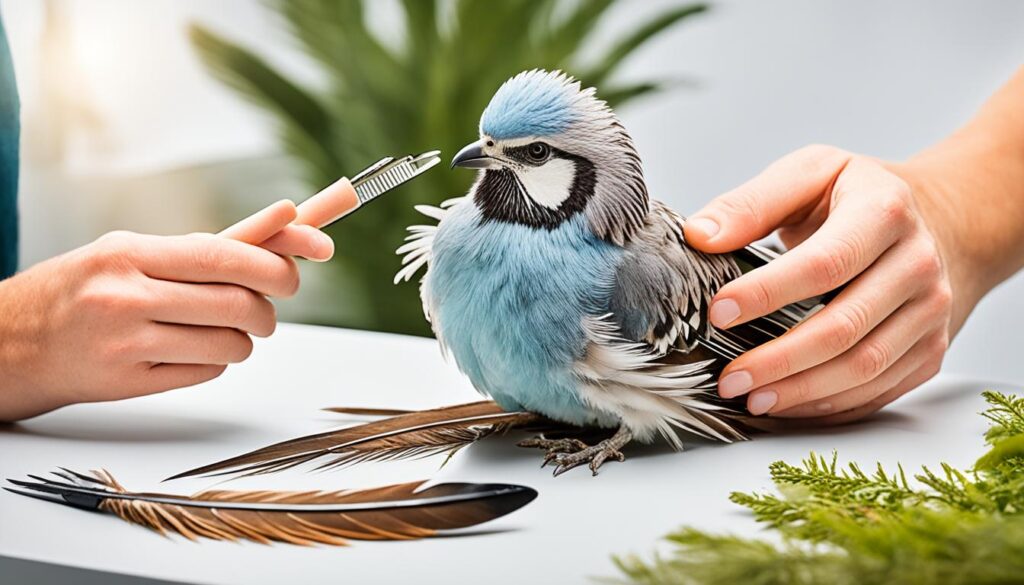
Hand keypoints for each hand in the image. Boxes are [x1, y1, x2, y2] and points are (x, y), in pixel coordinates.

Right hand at [0, 197, 337, 420]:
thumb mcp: (129, 252)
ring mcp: (127, 345)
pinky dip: (216, 358)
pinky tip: (192, 348)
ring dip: (245, 338)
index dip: (278, 259)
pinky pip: (209, 370)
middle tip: (269, 306)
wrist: (11, 342)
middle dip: (270, 306)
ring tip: (223, 328)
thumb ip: (200, 248)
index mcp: (129, 254)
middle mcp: (127, 298)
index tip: (315, 254)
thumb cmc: (82, 288)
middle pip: (238, 303)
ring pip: (232, 344)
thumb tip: (281, 226)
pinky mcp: (130, 383)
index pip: (224, 255)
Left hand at [684, 145, 964, 422]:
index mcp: (883, 211)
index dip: (768, 292)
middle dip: (780, 359)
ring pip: (865, 366)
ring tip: (752, 399)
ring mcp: (930, 312)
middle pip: (845, 326)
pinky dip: (829, 405)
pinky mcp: (930, 349)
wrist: (941, 220)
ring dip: (802, 391)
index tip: (719, 313)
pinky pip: (879, 389)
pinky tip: (787, 403)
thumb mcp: (809, 174)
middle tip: (730, 377)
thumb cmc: (858, 196)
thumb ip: (751, 203)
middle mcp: (917, 264)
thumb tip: (699, 235)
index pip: (825, 263)